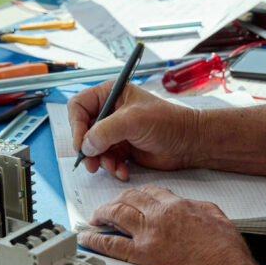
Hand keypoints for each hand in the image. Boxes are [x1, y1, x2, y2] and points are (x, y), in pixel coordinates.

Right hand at [67, 82, 200, 179]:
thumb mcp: (133, 121)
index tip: (81, 143)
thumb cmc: (168, 122)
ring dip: (101, 161)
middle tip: (91, 163)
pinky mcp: (122, 147)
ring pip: (93, 148)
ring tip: (113, 167)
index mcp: (110, 94)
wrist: (189, 143)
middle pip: (83, 130)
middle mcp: (110, 111)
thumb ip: (105, 131)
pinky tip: (123, 170)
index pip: (79, 106)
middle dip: (87, 148)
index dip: (76, 125)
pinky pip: (106, 159)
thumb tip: (85, 145)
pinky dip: (112, 167)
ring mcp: (116, 130)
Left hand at [77, 186, 255, 264]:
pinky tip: (87, 239)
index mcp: (178, 206)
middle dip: (117, 201)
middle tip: (109, 208)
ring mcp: (148, 236)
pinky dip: (95, 240)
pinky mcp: (140, 257)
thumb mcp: (218, 219)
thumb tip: (191, 207)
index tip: (135, 200)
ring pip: (116, 214)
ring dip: (102, 214)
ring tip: (94, 218)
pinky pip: (110, 244)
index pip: (152, 192)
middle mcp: (159, 216)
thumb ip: (200, 209)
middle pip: (129, 199)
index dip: (140, 195)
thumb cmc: (225, 256)